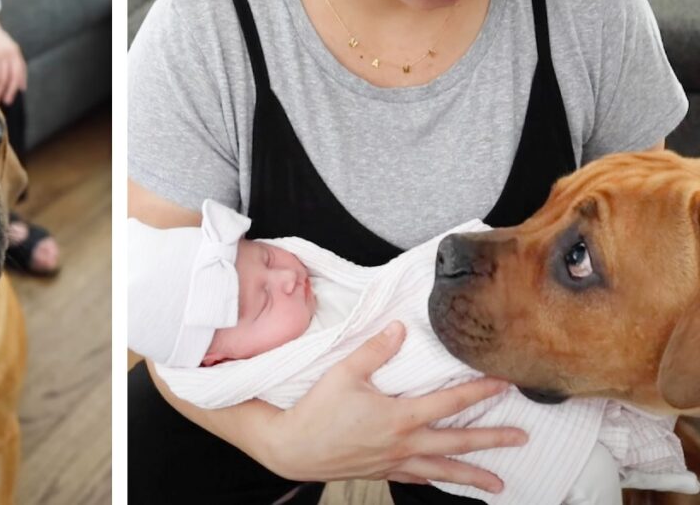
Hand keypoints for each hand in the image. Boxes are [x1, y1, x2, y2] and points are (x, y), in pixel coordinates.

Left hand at [0, 18, 26, 104]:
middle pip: (5, 77)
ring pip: (16, 74)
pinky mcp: (16, 51)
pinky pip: (21, 68)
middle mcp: (4, 51)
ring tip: (8, 100)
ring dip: (12, 89)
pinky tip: (20, 89)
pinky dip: (21, 79)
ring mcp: (12, 50)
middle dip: (1, 92)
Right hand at [262, 321, 527, 492]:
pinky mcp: (382, 472)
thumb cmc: (317, 411)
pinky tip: (443, 480)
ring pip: (443, 469)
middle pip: (458, 441)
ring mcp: (394, 461)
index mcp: (399, 416)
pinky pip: (417, 478)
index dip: (480, 391)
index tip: (504, 383)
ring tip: (498, 484)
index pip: (451, 401)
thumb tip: (400, 328)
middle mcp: (404, 442)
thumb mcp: (344, 373)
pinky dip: (436, 479)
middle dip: (492, 440)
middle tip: (520, 437)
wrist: (294, 448)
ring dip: (473, 476)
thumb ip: (375, 350)